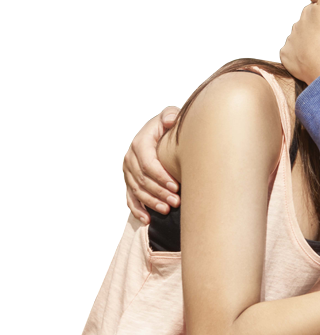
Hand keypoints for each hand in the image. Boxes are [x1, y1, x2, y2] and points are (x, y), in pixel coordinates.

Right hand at [123, 106, 180, 222]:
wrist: (159, 133)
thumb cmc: (167, 126)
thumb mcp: (169, 115)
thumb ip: (170, 115)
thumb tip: (169, 120)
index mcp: (140, 143)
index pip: (148, 163)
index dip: (160, 176)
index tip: (176, 185)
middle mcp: (130, 158)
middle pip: (142, 179)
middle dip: (159, 192)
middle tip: (176, 202)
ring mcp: (128, 172)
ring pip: (137, 190)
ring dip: (151, 202)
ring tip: (167, 210)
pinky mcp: (129, 181)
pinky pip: (130, 198)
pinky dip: (137, 210)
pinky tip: (147, 220)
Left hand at [280, 0, 319, 84]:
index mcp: (310, 10)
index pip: (314, 3)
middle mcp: (298, 23)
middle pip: (305, 22)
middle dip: (313, 27)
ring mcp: (291, 39)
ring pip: (297, 38)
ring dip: (305, 42)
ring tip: (319, 52)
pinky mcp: (286, 54)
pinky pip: (290, 53)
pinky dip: (297, 56)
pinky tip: (309, 61)